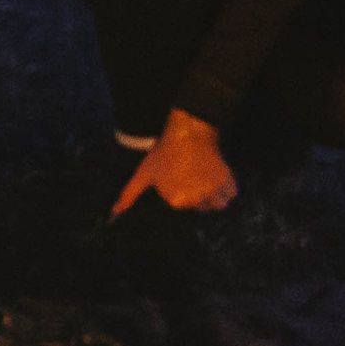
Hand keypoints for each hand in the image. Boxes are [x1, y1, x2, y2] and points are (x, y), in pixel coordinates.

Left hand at [112, 110, 236, 215]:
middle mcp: (196, 198)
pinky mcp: (226, 180)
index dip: (180, 192)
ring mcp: (213, 190)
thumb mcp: (144, 173)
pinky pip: (230, 195)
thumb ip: (129, 195)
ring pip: (217, 205)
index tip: (178, 176)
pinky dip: (227, 190)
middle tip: (192, 176)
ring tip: (206, 180)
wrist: (189, 133)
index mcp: (176, 200)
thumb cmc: (163, 152)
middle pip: (200, 207)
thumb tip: (114, 212)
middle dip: (198, 195)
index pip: (182, 206)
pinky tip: (217, 178)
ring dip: (214, 196)